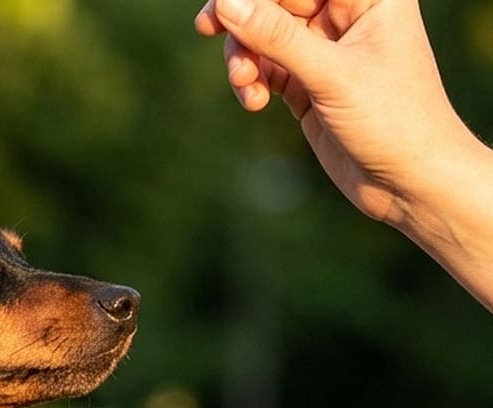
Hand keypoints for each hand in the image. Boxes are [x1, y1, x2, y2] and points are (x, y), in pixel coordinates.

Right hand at [194, 0, 466, 225]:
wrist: (409, 182)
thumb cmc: (392, 121)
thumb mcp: (331, 76)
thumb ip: (276, 38)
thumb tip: (226, 3)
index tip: (219, 8)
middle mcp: (346, 15)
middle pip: (276, 1)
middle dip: (243, 21)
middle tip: (205, 27)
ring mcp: (326, 51)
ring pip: (265, 36)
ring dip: (243, 57)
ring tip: (243, 85)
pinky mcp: (310, 85)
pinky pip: (267, 70)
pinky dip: (252, 83)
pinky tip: (253, 103)